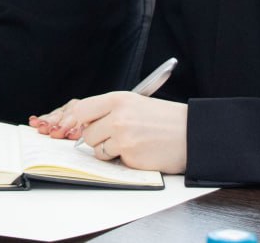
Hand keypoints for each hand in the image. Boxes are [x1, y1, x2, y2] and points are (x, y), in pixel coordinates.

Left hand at [32, 91, 187, 173]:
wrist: (191, 134)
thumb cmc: (165, 119)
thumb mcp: (135, 104)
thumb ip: (109, 110)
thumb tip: (84, 124)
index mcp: (119, 99)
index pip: (82, 109)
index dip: (73, 120)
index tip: (68, 127)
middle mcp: (118, 116)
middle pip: (87, 132)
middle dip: (97, 138)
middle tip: (115, 136)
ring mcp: (123, 136)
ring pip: (96, 148)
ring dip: (108, 150)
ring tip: (131, 142)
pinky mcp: (129, 155)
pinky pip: (112, 160)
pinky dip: (121, 159)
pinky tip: (139, 151)